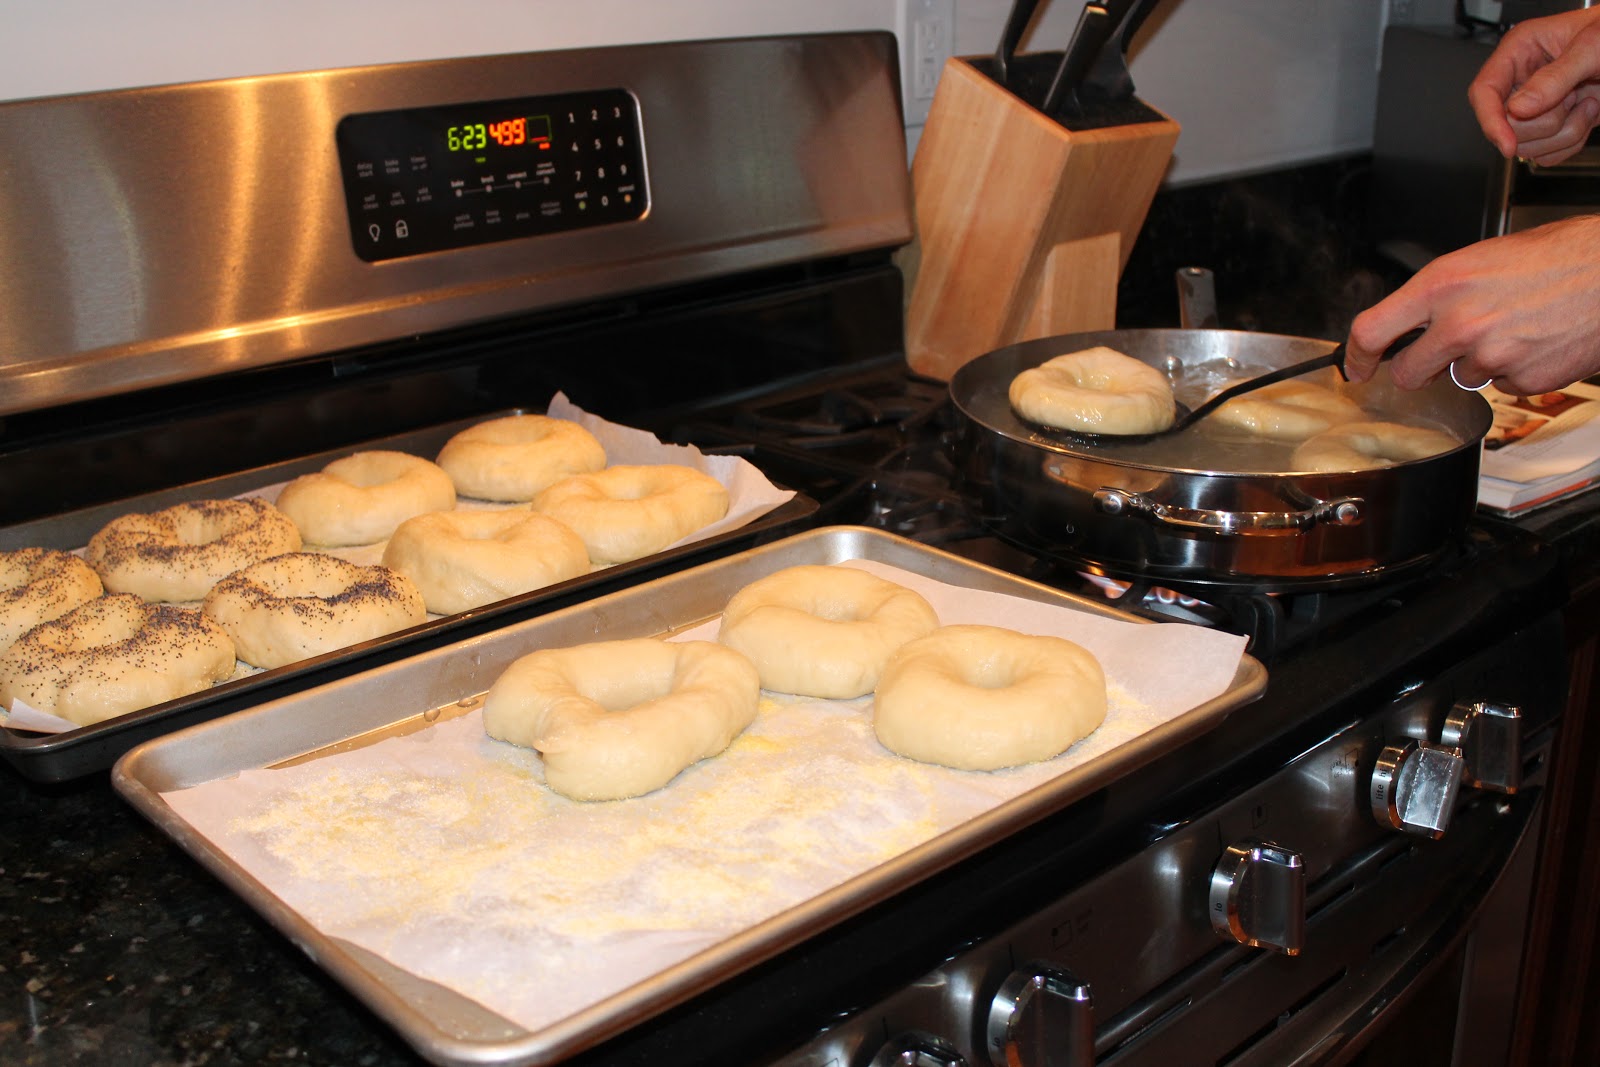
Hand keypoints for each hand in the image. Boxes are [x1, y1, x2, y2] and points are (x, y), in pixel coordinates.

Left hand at [1343, 216, 1599, 395]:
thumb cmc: (1559, 256)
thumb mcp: (1483, 259)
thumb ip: (1441, 293)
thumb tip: (1412, 321)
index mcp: (1443, 285)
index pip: (1372, 331)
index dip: (1356, 356)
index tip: (1355, 368)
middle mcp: (1460, 323)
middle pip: (1408, 372)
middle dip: (1419, 367)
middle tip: (1445, 350)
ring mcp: (1490, 357)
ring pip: (1460, 378)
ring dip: (1478, 362)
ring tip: (1516, 326)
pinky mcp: (1522, 380)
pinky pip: (1501, 386)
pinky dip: (1514, 370)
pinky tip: (1537, 341)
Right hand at [1468, 8, 1599, 164]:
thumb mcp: (1591, 48)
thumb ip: (1554, 78)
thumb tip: (1518, 107)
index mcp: (1520, 51)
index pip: (1484, 91)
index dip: (1491, 120)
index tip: (1508, 143)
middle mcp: (1522, 81)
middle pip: (1506, 125)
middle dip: (1545, 122)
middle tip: (1573, 97)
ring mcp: (1535, 107)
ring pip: (1526, 146)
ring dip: (1565, 133)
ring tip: (1587, 103)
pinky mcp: (1549, 128)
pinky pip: (1545, 155)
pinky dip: (1571, 143)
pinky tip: (1586, 115)